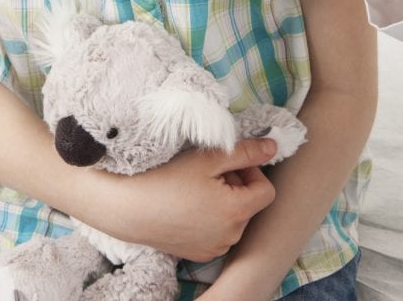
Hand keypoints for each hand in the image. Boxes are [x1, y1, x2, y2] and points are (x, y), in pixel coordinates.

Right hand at [114, 138, 276, 261]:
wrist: (129, 207)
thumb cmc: (167, 177)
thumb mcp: (209, 157)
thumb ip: (246, 152)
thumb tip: (273, 147)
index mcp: (237, 211)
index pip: (266, 190)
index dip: (252, 171)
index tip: (229, 163)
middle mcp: (230, 236)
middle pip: (249, 203)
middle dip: (235, 183)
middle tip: (207, 171)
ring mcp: (215, 248)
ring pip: (233, 218)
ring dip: (223, 200)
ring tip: (195, 188)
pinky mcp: (199, 253)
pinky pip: (218, 232)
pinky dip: (210, 217)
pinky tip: (187, 204)